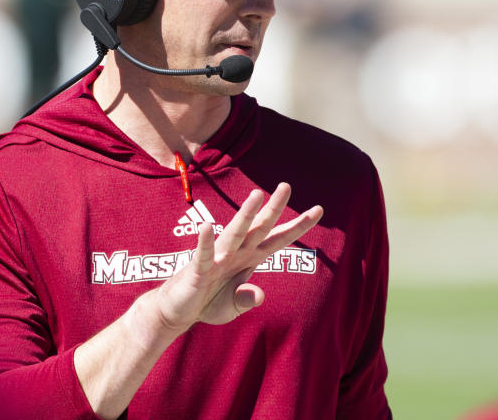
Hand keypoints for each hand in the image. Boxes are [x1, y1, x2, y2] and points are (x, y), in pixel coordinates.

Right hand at [152, 183, 322, 330]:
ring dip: (246, 215)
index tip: (319, 209)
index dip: (298, 225)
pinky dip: (205, 242)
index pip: (278, 238)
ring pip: (235, 233)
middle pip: (259, 227)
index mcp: (248, 258)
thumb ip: (246, 299)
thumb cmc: (206, 302)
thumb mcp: (233, 306)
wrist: (178, 311)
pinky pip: (203, 254)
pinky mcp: (198, 270)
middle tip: (286, 185)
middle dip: (274, 208)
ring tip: (257, 195)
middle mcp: (235, 253)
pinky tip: (207, 227)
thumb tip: (258, 295)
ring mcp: (217, 259)